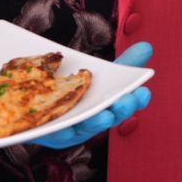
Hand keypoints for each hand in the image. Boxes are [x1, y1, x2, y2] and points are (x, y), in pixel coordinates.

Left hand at [34, 42, 152, 148]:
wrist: (33, 99)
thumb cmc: (73, 88)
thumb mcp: (99, 74)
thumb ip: (124, 64)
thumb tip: (147, 47)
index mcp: (105, 111)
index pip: (123, 107)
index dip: (135, 101)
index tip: (143, 92)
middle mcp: (88, 125)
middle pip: (106, 119)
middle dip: (118, 111)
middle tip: (126, 100)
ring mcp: (67, 132)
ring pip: (82, 129)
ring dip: (94, 122)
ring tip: (105, 114)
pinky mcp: (45, 134)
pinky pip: (52, 130)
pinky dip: (59, 125)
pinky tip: (65, 117)